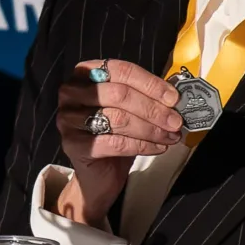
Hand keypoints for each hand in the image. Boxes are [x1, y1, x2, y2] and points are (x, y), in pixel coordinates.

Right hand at [56, 60, 182, 224]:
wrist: (99, 174)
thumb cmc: (116, 135)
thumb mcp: (131, 109)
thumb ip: (146, 97)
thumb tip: (175, 96)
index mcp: (85, 74)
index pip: (121, 70)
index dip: (150, 83)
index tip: (173, 98)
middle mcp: (72, 92)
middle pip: (119, 94)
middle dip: (153, 109)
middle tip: (176, 121)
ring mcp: (69, 118)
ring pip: (118, 118)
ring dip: (151, 129)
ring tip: (171, 136)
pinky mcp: (73, 144)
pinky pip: (115, 143)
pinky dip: (142, 145)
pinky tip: (158, 148)